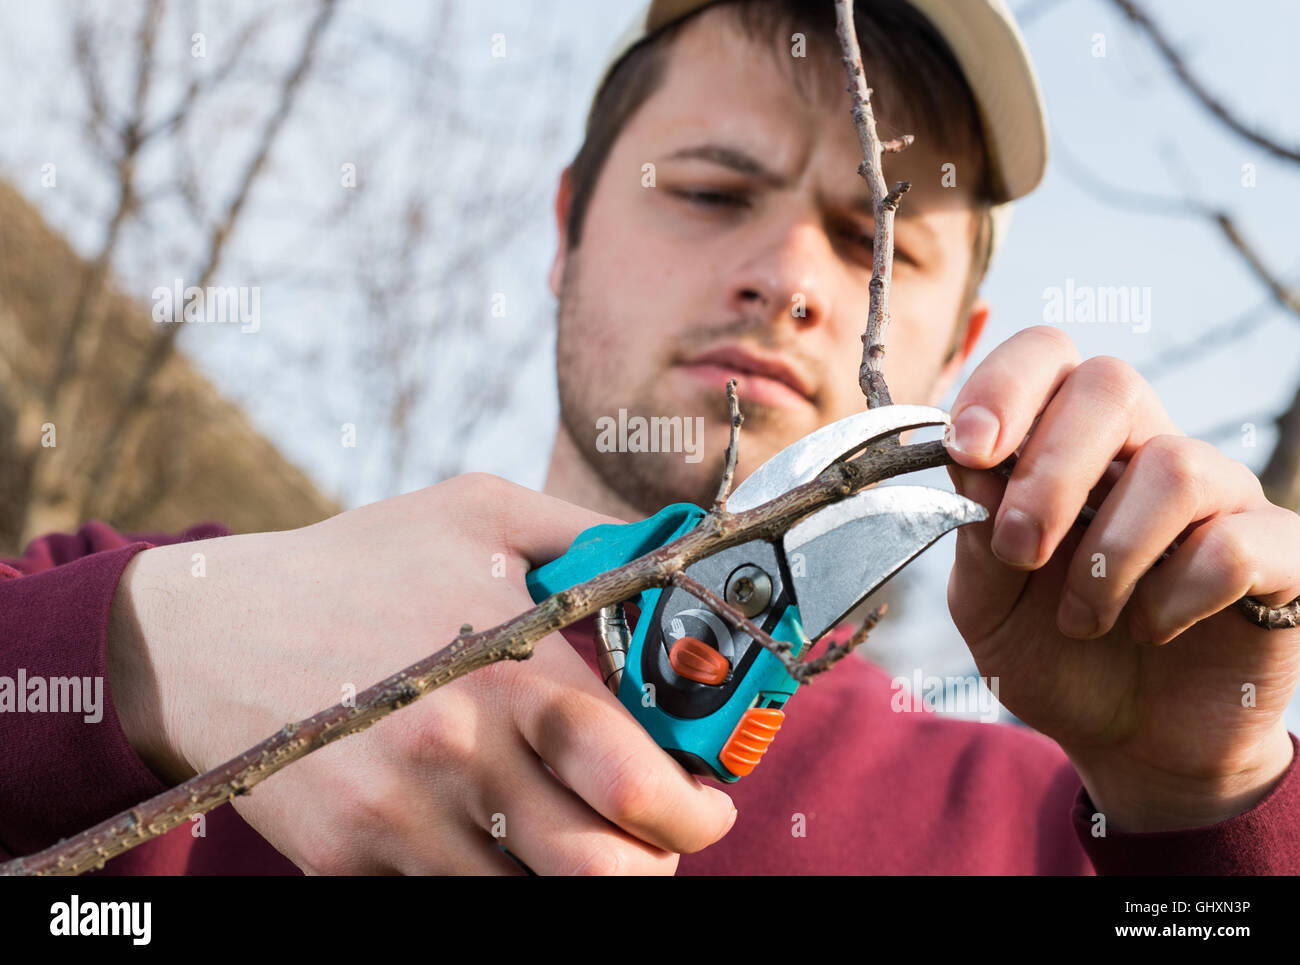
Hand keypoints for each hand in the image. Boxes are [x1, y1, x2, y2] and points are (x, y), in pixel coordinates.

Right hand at [108, 474, 736, 872]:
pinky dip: (505, 882)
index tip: (708, 799)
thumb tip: (682, 558)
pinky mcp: (357, 864)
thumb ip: (590, 538)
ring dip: (585, 876)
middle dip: (659, 859)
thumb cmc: (361, 565)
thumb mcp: (481, 515)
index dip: (697, 807)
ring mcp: (404, 823)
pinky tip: (505, 834)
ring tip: (583, 829)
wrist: (213, 635)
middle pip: (606, 869)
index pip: (637, 780)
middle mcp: (462, 757)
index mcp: (508, 670)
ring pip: (541, 901)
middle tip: (661, 831)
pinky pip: (459, 903)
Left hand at [942, 326, 1299, 831]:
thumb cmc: (1055, 654)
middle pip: (1112, 383)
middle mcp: (1145, 451)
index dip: (1005, 384)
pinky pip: (1232, 542)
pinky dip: (1174, 596)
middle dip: (1049, 470)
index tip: (969, 448)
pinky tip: (1152, 629)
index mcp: (1068, 445)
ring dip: (1108, 555)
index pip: (1049, 356)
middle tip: (1019, 550)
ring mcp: (1219, 496)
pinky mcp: (1278, 552)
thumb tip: (968, 457)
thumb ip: (973, 531)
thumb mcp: (987, 603)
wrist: (1131, 743)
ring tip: (1082, 618)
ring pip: (1174, 465)